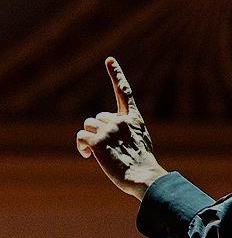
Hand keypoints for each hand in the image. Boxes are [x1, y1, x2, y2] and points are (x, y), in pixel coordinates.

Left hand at [76, 57, 167, 200]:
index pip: (124, 92)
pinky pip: (80, 138)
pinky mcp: (97, 142)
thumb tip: (106, 135)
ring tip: (98, 153)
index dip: (117, 74)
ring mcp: (109, 130)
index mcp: (134, 119)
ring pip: (87, 126)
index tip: (109, 59)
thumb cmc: (142, 165)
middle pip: (96, 118)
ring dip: (88, 139)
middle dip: (96, 131)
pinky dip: (81, 147)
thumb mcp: (139, 141)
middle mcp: (121, 120)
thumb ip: (124, 131)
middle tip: (106, 147)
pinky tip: (88, 156)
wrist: (145, 177)